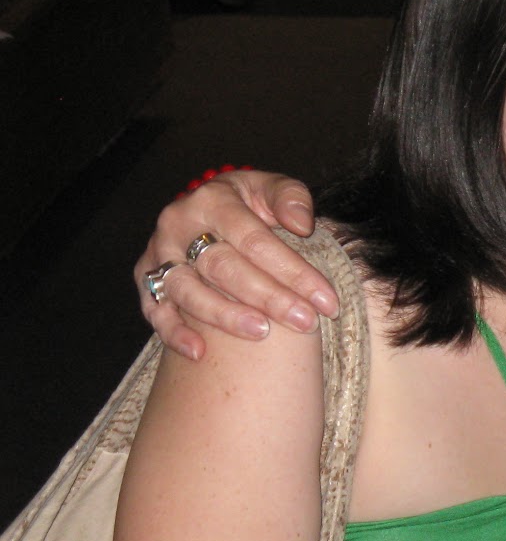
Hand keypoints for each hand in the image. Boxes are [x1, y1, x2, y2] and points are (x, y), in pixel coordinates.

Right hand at [134, 170, 335, 360]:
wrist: (205, 205)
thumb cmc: (250, 201)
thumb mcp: (273, 187)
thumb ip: (292, 198)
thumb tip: (302, 224)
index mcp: (213, 199)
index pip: (256, 240)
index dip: (293, 271)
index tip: (326, 300)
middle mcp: (179, 225)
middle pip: (224, 267)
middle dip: (268, 297)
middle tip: (305, 322)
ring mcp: (158, 253)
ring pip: (187, 290)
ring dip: (225, 316)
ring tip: (261, 333)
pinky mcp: (144, 279)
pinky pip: (154, 310)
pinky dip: (174, 333)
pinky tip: (200, 353)